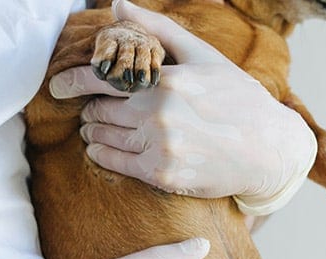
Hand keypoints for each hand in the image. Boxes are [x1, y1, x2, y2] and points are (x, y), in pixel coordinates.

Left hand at [49, 0, 316, 214]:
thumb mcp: (202, 56)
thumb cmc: (237, 98)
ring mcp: (160, 147)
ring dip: (94, 133)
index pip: (102, 77)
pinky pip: (114, 162)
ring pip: (102, 137)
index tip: (57, 87)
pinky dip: (102, 154)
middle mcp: (159, 114)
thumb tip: (116, 6)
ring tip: (98, 129)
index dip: (72, 81)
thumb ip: (157, 28)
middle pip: (98, 110)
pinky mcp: (163, 175)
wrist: (268, 149)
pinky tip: (103, 149)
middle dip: (90, 110)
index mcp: (165, 81)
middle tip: (92, 111)